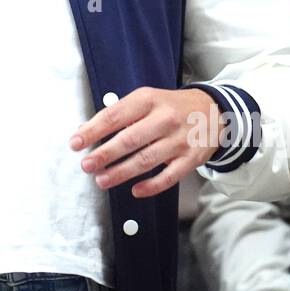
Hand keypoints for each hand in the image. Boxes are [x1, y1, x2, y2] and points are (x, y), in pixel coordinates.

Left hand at [71, 88, 220, 197]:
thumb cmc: (171, 106)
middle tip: (86, 165)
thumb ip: (118, 114)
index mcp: (149, 100)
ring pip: (146, 160)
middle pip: (130, 139)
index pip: (115, 115)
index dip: (93, 130)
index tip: (75, 143)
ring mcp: (180, 140)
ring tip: (101, 180)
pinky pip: (169, 177)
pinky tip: (135, 191)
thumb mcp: (146, 100)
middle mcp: (165, 119)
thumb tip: (85, 129)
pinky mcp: (191, 159)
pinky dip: (151, 186)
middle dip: (104, 154)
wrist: (214, 111)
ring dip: (121, 172)